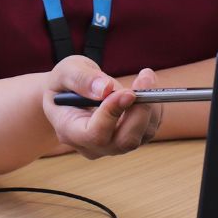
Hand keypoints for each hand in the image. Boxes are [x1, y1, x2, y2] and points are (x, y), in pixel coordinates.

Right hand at [43, 58, 162, 159]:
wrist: (68, 95)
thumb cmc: (64, 84)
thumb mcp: (65, 72)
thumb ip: (81, 79)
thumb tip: (105, 89)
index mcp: (70, 131)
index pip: (95, 134)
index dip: (113, 114)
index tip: (127, 91)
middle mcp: (92, 146)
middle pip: (124, 142)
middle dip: (140, 111)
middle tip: (145, 78)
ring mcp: (112, 146)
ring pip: (141, 135)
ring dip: (150, 105)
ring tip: (145, 76)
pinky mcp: (128, 139)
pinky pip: (149, 129)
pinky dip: (154, 108)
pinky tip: (145, 87)